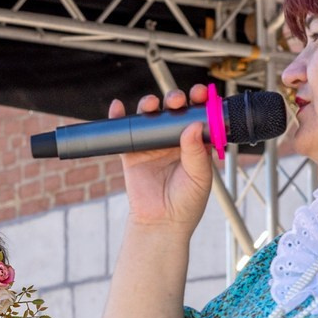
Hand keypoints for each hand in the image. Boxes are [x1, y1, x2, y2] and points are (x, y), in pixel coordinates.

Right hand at [116, 85, 216, 235]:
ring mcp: (152, 145)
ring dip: (149, 104)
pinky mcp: (132, 153)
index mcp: (194, 143)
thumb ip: (196, 152)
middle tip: (176, 101)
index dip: (199, 101)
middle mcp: (174, 140)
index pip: (198, 115)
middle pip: (173, 110)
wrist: (161, 223)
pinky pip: (125, 132)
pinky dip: (119, 117)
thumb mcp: (200, 177)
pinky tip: (117, 107)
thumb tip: (193, 125)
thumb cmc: (187, 203)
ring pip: (150, 117)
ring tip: (151, 104)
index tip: (200, 93)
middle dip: (174, 99)